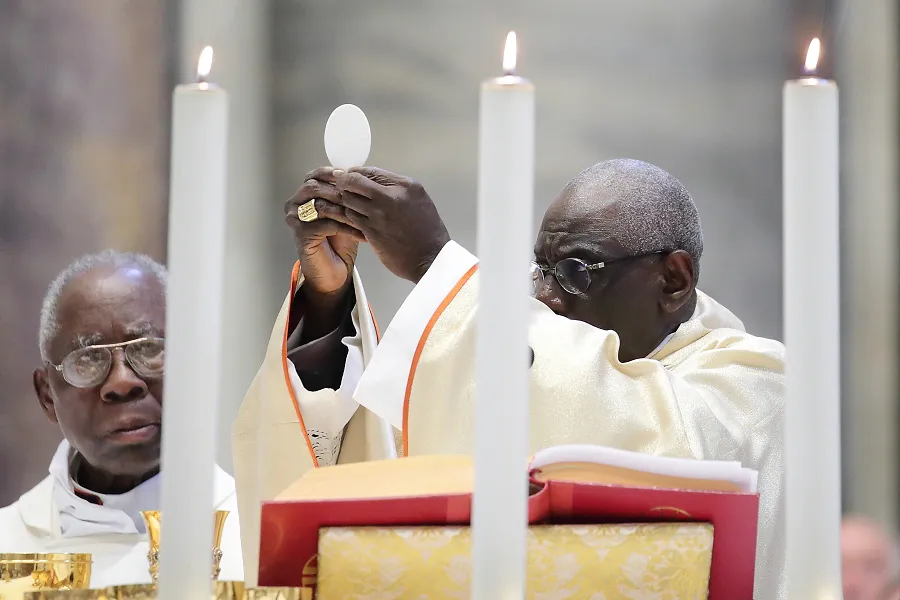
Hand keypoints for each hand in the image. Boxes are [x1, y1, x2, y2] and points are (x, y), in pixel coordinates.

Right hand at [284, 167, 365, 299]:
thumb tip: (359, 174)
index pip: (314, 175)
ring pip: (320, 205)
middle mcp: (294, 204)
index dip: (333, 173)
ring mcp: (295, 219)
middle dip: (340, 190)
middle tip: (361, 196)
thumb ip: (347, 194)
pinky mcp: (300, 234)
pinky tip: (362, 233)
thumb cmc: (340, 241)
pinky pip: (326, 224)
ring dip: (345, 209)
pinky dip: (347, 228)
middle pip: (314, 187)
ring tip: (366, 214)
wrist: (334, 271)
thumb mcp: (345, 212)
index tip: (353, 176)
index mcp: (303, 195)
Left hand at [332, 167, 450, 282]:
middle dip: (345, 183)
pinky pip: (351, 216)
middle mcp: (391, 196)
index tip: (350, 176)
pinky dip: (349, 215)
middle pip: (355, 181)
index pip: (372, 171)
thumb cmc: (427, 231)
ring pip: (349, 199)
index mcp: (406, 186)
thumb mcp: (419, 200)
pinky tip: (353, 217)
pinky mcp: (371, 230)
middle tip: (342, 188)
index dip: (356, 172)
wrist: (430, 258)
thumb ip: (398, 188)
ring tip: (349, 204)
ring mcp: (380, 214)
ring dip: (346, 200)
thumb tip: (373, 182)